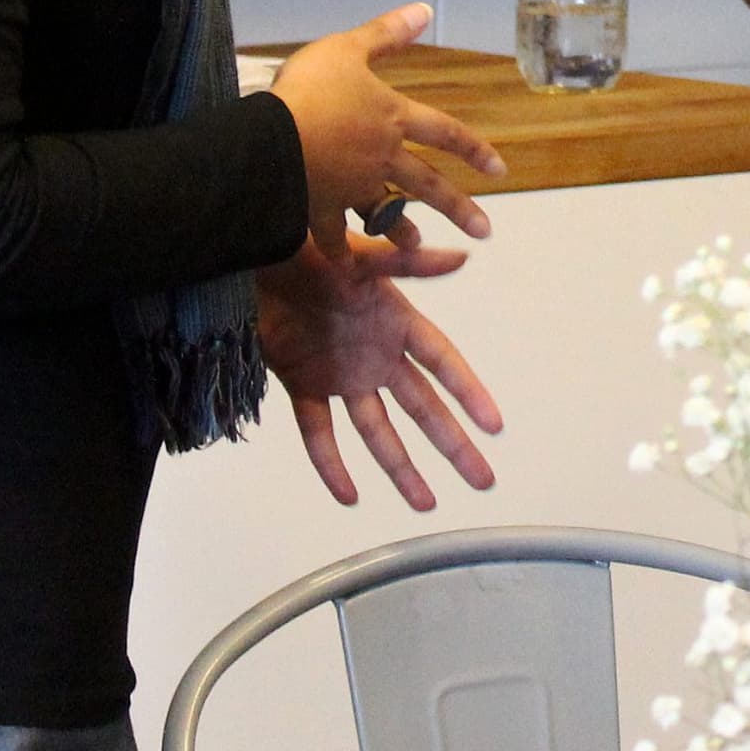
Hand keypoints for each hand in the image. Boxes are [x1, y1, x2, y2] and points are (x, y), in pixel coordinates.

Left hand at [254, 230, 504, 509]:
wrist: (255, 257)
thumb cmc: (309, 248)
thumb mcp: (362, 255)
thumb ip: (409, 261)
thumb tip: (461, 256)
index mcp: (396, 322)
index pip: (443, 363)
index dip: (468, 392)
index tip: (494, 425)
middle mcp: (375, 355)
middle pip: (422, 408)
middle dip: (451, 443)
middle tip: (481, 478)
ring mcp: (341, 375)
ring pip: (378, 431)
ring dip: (401, 467)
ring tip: (425, 502)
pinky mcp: (304, 385)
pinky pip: (320, 434)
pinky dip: (331, 465)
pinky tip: (348, 494)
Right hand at [271, 3, 501, 250]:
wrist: (272, 142)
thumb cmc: (310, 90)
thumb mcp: (348, 48)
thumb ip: (386, 33)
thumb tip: (424, 10)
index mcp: (393, 119)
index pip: (445, 134)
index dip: (474, 148)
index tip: (500, 170)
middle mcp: (382, 159)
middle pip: (428, 185)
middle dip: (458, 208)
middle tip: (484, 232)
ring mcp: (352, 188)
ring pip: (385, 213)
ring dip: (401, 231)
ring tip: (416, 245)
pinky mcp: (321, 209)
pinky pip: (332, 234)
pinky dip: (337, 248)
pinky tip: (343, 262)